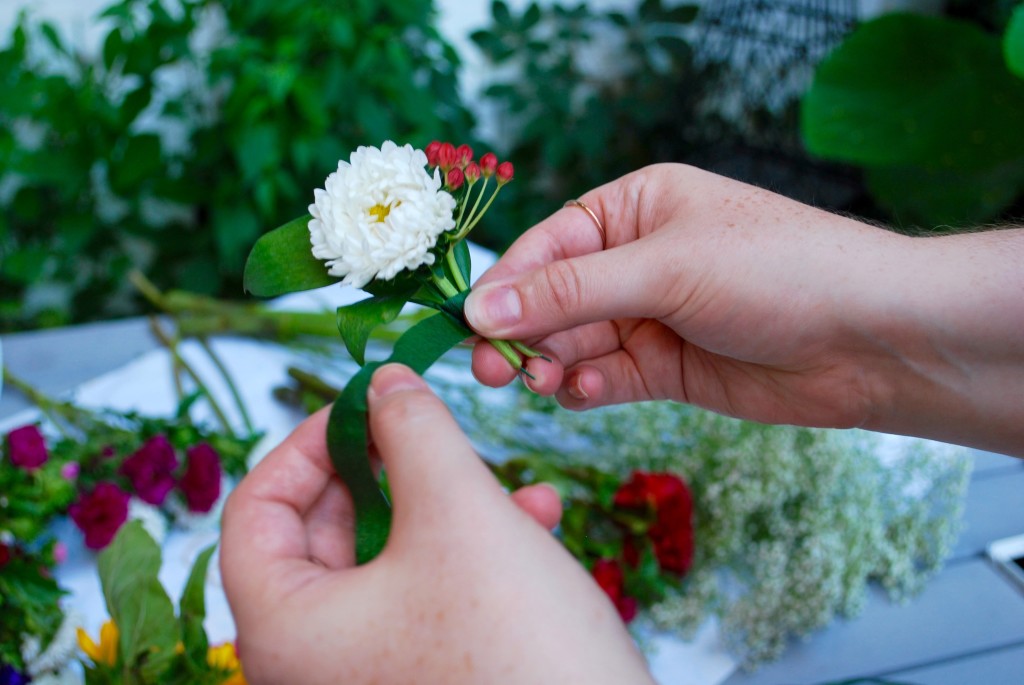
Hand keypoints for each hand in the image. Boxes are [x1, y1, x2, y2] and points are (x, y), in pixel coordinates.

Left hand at [221, 363, 654, 684]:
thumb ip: (412, 431)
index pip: (254, 510)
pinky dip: (469, 550)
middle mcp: (312, 661)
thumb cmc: (517, 645)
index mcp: (285, 629)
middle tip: (426, 427)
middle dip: (388, 470)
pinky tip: (534, 519)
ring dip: (444, 504)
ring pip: (387, 558)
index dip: (305, 443)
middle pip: (322, 532)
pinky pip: (424, 595)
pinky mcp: (420, 677)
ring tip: (508, 480)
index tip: (362, 403)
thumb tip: (383, 382)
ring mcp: (366, 674)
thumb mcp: (459, 513)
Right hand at [467, 164, 892, 427]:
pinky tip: (584, 393)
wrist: (870, 339)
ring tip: (541, 382)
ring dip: (551, 364)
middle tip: (490, 370)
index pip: (547, 245)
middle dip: (520, 333)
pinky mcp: (666, 368)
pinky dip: (586, 388)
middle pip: (551, 299)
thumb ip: (569, 292)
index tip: (467, 324)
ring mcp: (650, 317)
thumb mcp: (665, 268)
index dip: (505, 286)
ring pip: (572, 343)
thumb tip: (478, 310)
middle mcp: (636, 261)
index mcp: (633, 209)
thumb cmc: (776, 271)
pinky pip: (605, 377)